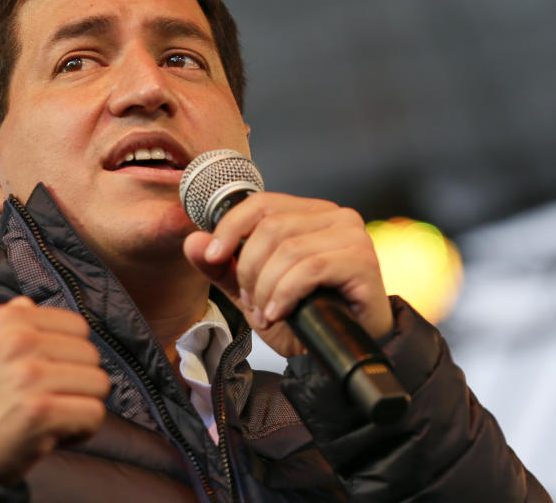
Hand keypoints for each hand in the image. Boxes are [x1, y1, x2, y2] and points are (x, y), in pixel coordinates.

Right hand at [0, 296, 109, 483]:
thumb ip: (4, 322)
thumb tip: (29, 303)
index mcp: (5, 320)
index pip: (77, 326)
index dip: (69, 354)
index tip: (50, 373)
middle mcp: (18, 342)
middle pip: (91, 355)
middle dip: (78, 381)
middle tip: (49, 399)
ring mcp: (30, 376)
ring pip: (98, 384)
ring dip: (80, 405)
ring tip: (52, 416)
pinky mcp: (41, 412)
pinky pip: (94, 414)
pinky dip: (81, 430)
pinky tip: (55, 434)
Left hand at [183, 192, 392, 357]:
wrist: (343, 352)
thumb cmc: (307, 317)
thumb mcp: (253, 291)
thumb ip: (223, 267)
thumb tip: (193, 242)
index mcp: (308, 213)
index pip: (261, 203)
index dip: (230, 227)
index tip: (212, 255)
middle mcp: (334, 216)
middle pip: (271, 227)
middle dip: (249, 270)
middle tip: (250, 303)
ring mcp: (351, 236)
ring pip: (288, 250)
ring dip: (266, 288)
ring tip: (266, 313)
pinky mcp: (362, 260)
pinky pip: (310, 269)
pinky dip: (285, 294)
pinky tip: (280, 314)